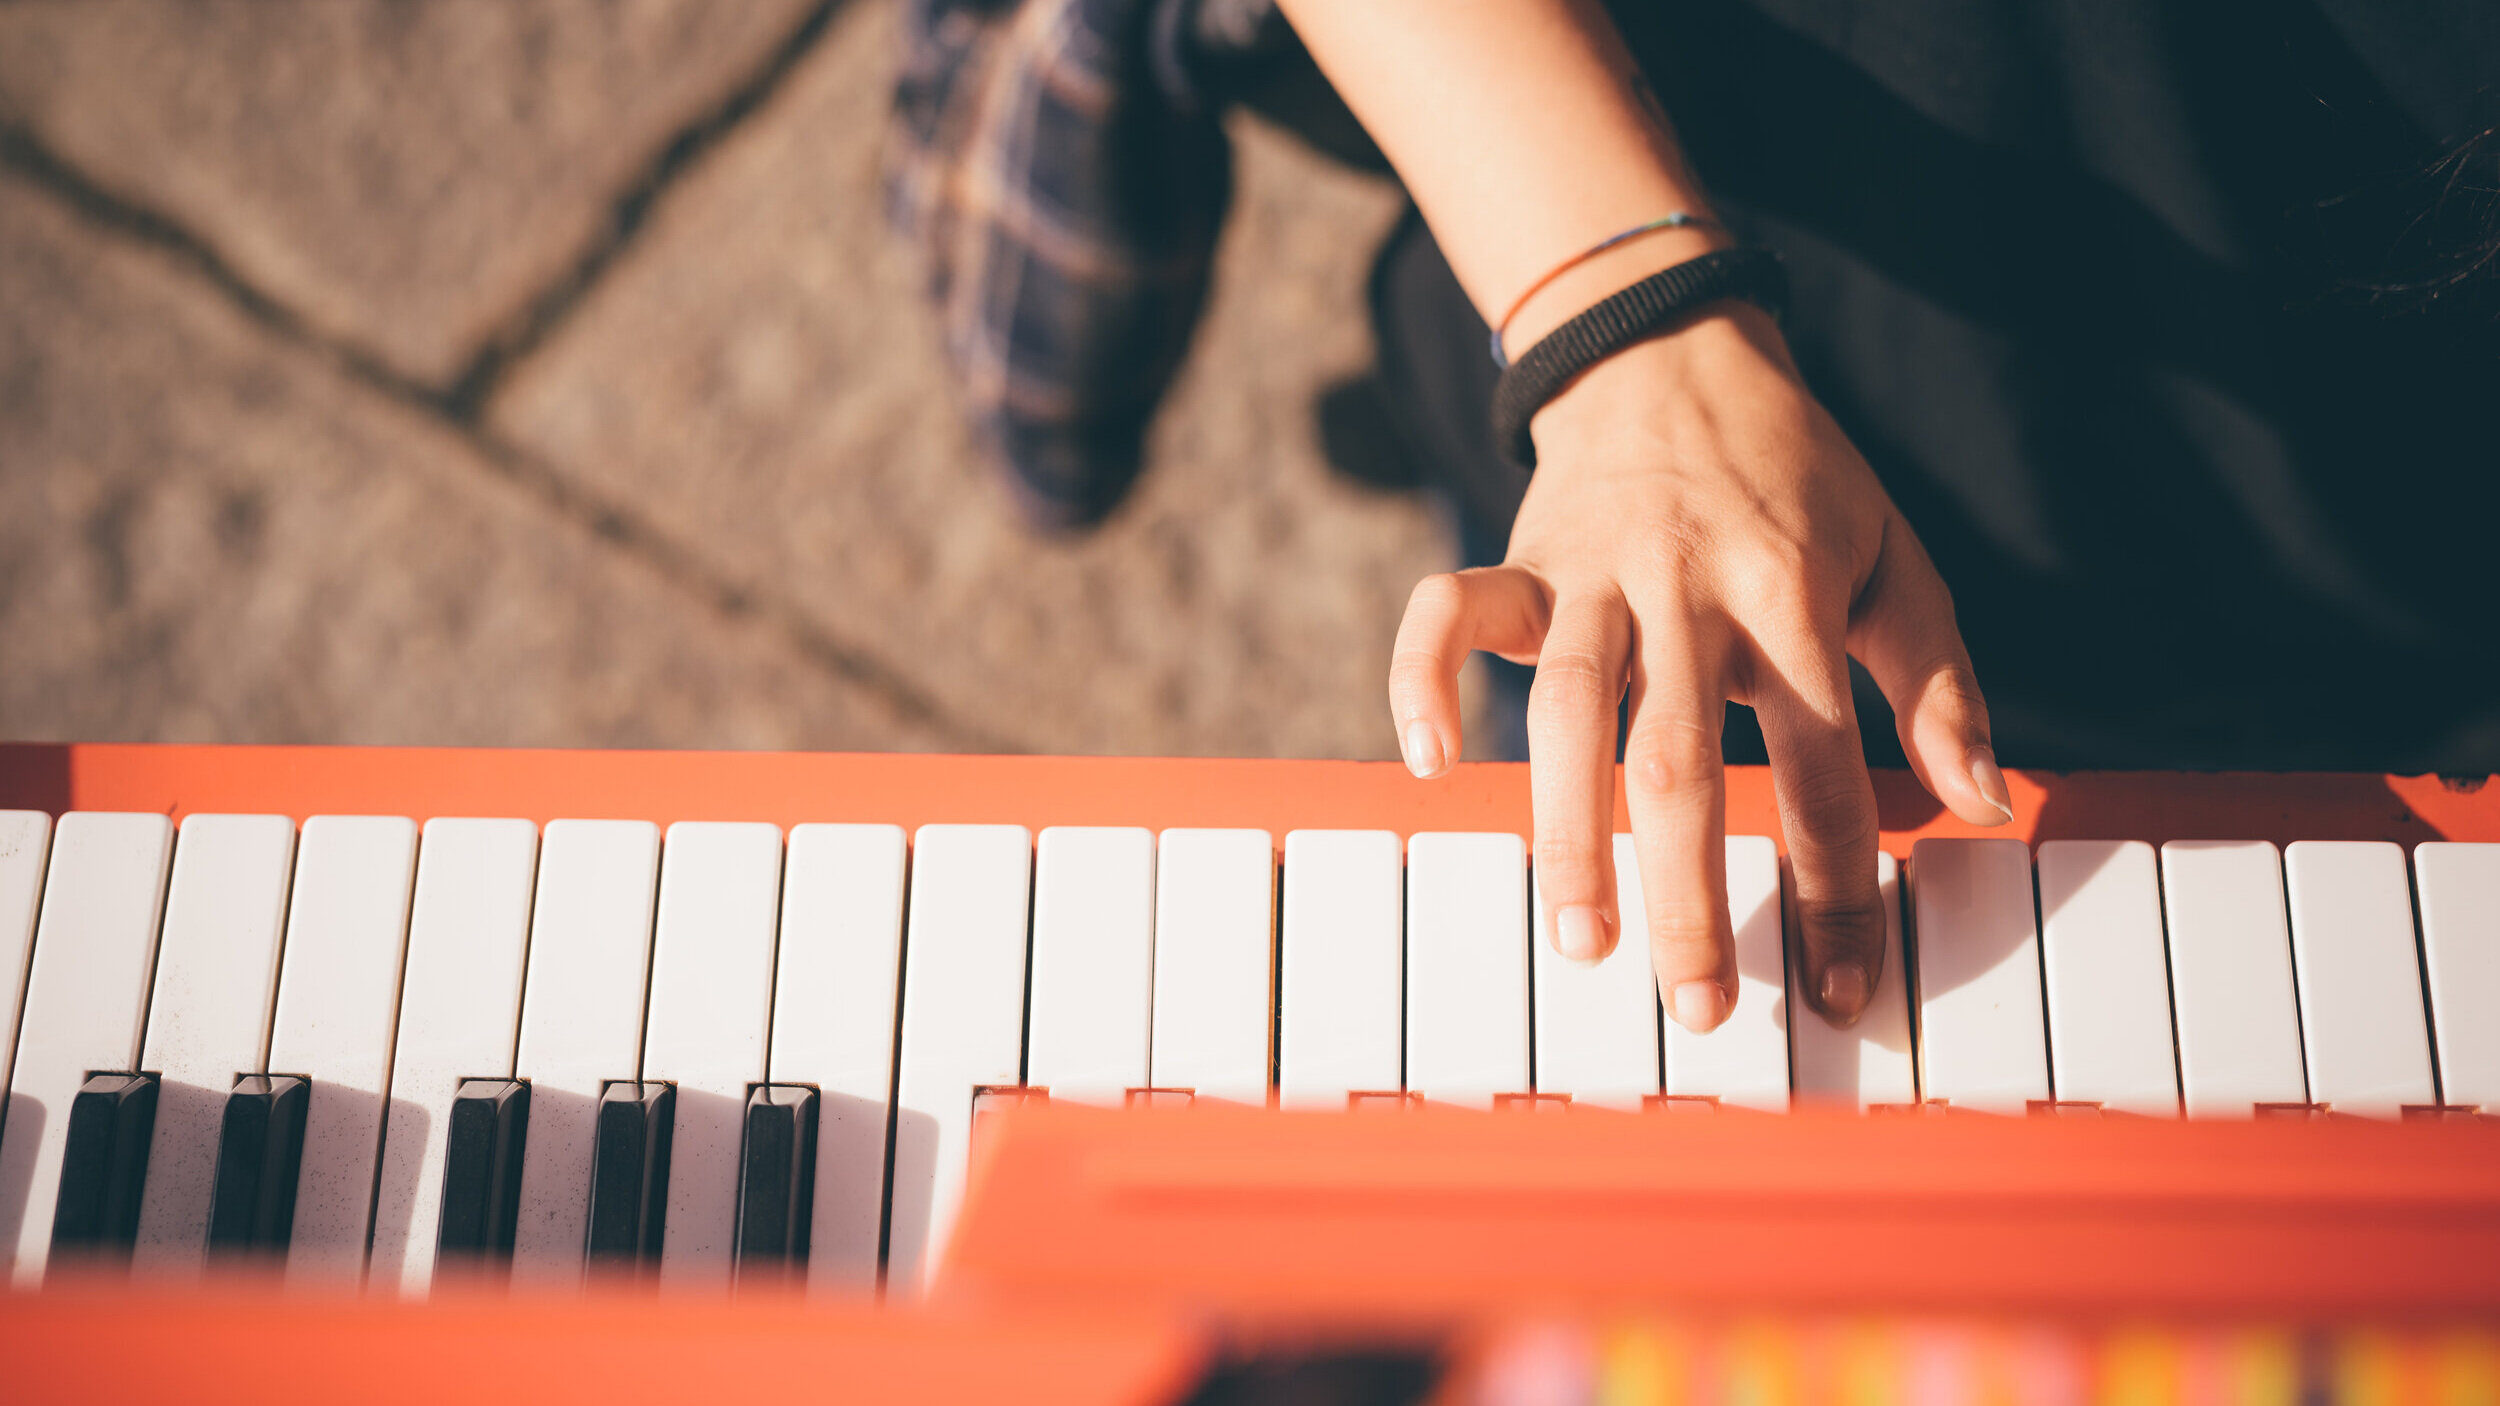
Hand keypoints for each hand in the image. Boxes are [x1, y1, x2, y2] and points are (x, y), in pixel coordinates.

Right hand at [1390, 304, 2012, 1031]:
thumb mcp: (1894, 557)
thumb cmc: (1795, 479)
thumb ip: (1937, 680)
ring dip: (1568, 830)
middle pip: (1682, 758)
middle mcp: (1688, 593)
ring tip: (1580, 941)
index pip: (1824, 767)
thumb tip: (1981, 799)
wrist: (1674, 354)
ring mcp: (1593, 576)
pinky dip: (1423, 677)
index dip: (1835, 885)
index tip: (1842, 989)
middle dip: (1688, 892)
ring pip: (1567, 709)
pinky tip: (1429, 760)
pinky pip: (1450, 612)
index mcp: (1791, 600)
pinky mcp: (1521, 561)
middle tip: (1701, 1006)